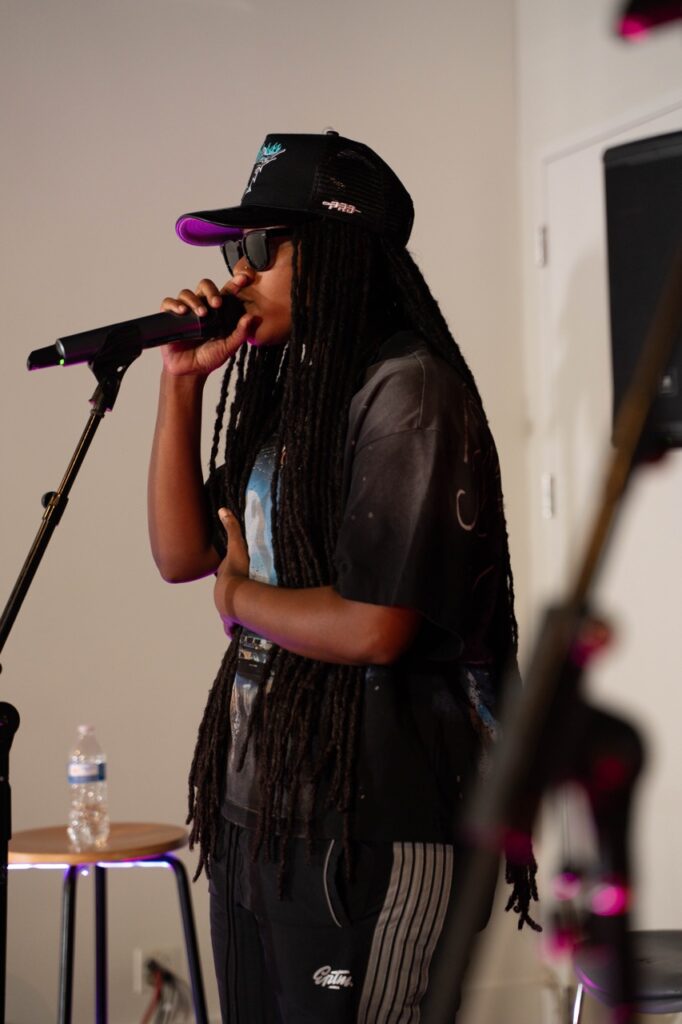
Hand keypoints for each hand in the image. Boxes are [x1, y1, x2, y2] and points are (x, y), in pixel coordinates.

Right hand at [159, 276, 259, 376]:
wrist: (189, 372)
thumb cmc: (209, 358)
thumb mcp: (228, 347)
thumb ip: (240, 333)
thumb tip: (252, 317)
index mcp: (217, 312)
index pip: (225, 293)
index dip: (233, 283)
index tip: (243, 279)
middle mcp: (202, 307)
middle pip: (204, 286)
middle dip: (211, 291)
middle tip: (217, 303)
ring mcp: (186, 311)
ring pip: (187, 293)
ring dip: (194, 300)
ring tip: (201, 314)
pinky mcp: (170, 318)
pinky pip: (168, 303)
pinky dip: (174, 304)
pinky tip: (182, 311)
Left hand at [214, 508, 249, 637]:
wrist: (237, 597)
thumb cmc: (238, 572)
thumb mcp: (237, 547)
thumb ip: (232, 528)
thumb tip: (221, 508)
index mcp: (223, 577)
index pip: (224, 573)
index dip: (229, 573)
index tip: (233, 573)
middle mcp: (220, 594)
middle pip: (225, 592)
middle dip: (230, 593)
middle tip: (240, 593)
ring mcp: (225, 609)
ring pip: (227, 611)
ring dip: (232, 613)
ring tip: (240, 615)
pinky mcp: (232, 621)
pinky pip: (232, 626)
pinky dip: (233, 629)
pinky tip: (235, 633)